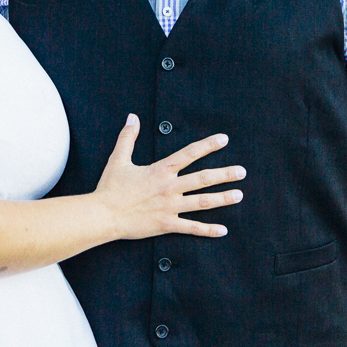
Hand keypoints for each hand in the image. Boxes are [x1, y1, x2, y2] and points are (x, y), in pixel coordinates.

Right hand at [93, 115, 244, 239]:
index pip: (189, 154)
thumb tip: (132, 117)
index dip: (208, 145)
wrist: (103, 215)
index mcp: (160, 170)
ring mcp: (170, 207)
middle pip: (203, 178)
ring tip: (239, 194)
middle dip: (225, 174)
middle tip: (242, 171)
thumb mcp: (118, 159)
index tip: (224, 139)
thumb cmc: (110, 187)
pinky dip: (208, 230)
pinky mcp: (167, 224)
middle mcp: (170, 187)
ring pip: (202, 202)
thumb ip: (128, 137)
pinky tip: (223, 230)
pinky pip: (191, 228)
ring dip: (222, 198)